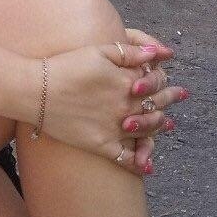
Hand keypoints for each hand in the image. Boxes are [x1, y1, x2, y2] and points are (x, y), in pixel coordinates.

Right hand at [38, 42, 184, 175]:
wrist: (36, 91)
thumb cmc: (65, 66)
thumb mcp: (98, 51)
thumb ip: (131, 51)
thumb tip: (160, 53)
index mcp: (127, 82)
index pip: (156, 81)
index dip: (164, 79)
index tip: (171, 78)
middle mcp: (126, 106)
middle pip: (156, 105)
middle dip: (170, 99)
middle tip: (180, 96)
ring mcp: (115, 128)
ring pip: (147, 131)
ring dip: (160, 127)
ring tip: (167, 124)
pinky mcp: (102, 145)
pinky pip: (126, 158)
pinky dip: (139, 163)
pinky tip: (147, 165)